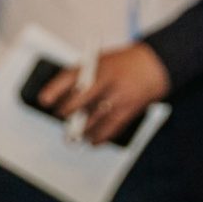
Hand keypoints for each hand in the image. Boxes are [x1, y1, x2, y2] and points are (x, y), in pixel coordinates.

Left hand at [43, 42, 170, 145]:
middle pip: (78, 103)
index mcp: (99, 66)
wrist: (156, 66)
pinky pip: (108, 130)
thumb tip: (63, 100)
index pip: (70, 78)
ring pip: (91, 121)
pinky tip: (92, 140)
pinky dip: (98, 138)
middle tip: (63, 116)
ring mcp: (118, 98)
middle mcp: (108, 82)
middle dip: (66, 112)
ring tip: (73, 135)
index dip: (54, 90)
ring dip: (80, 130)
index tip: (45, 100)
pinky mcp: (128, 112)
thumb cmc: (124, 65)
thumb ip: (84, 77)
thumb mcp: (102, 61)